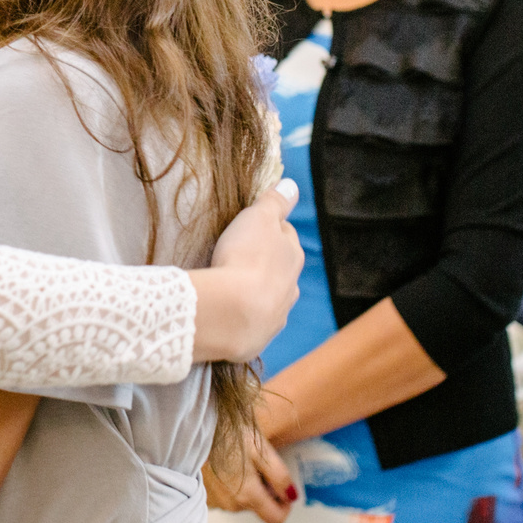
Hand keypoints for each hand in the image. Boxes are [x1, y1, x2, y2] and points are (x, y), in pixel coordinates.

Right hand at [191, 180, 302, 363]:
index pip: (285, 235)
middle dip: (265, 262)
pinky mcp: (258, 337)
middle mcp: (291, 286)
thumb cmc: (245, 257)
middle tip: (240, 256)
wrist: (233, 313)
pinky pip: (253, 322)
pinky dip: (244, 316)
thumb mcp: (258, 218)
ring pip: (270, 297)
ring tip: (233, 288)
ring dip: (255, 291)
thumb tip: (292, 185)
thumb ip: (275, 201)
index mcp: (293, 255)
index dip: (269, 228)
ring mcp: (277, 314)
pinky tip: (229, 313)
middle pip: (280, 268)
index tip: (252, 227)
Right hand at [204, 425, 296, 522]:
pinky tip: (225, 467)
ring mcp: (216, 502)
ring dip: (246, 487)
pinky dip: (230, 486)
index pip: (276, 519)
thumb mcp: (262, 450)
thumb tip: (291, 496)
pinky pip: (225, 497)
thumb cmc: (225, 434)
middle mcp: (231, 504)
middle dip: (264, 491)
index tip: (283, 490)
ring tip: (239, 462)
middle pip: (258, 508)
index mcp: (248, 496)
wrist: (192, 428)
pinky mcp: (204, 495)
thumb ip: (280, 477)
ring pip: (241, 502)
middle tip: (258, 464)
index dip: (285, 506)